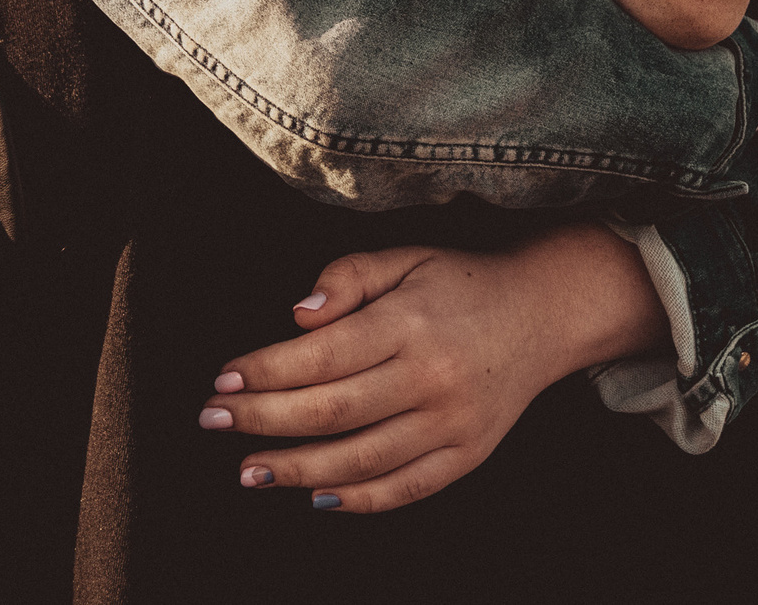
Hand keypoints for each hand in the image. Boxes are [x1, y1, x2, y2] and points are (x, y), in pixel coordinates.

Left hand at [199, 223, 666, 512]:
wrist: (545, 314)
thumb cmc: (462, 283)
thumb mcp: (406, 258)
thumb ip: (348, 277)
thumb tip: (296, 317)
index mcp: (412, 322)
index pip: (323, 355)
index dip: (265, 371)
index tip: (222, 379)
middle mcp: (433, 376)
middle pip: (332, 411)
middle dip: (263, 419)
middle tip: (213, 422)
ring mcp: (453, 423)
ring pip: (362, 459)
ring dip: (296, 469)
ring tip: (248, 471)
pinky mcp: (467, 454)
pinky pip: (405, 488)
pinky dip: (357, 499)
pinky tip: (314, 495)